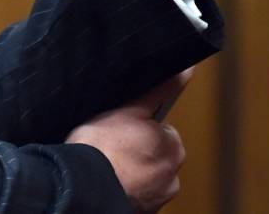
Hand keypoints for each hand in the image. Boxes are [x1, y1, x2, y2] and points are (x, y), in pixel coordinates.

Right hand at [65, 69, 193, 212]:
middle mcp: (172, 173)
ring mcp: (159, 195)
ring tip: (108, 164)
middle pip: (153, 152)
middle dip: (137, 149)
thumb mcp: (129, 109)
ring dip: (132, 169)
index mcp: (173, 145)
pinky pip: (138, 192)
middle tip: (112, 145)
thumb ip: (160, 89)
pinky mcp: (145, 211)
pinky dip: (127, 187)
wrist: (81, 187)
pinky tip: (111, 179)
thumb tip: (186, 69)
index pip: (159, 129)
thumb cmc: (101, 147)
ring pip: (145, 173)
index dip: (137, 126)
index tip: (119, 131)